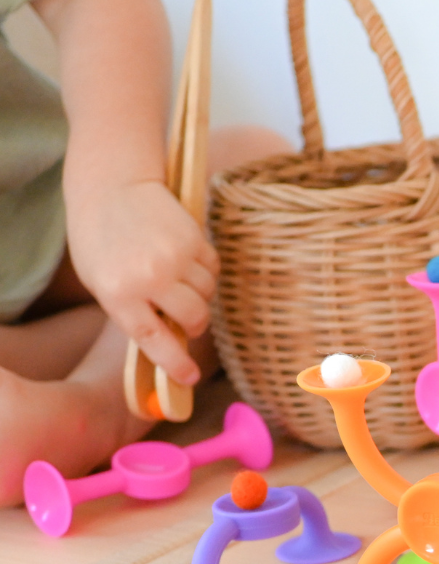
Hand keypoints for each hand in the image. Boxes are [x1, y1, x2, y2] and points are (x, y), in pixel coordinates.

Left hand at [66, 179, 218, 384]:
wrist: (110, 185)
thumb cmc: (101, 241)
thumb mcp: (104, 282)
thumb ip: (134, 311)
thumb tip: (172, 343)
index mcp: (118, 292)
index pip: (155, 339)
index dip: (175, 364)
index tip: (190, 378)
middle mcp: (149, 276)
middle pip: (195, 318)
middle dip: (195, 325)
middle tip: (187, 321)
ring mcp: (174, 256)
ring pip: (208, 295)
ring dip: (200, 295)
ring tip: (179, 281)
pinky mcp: (193, 238)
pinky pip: (213, 270)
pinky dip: (205, 272)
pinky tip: (185, 261)